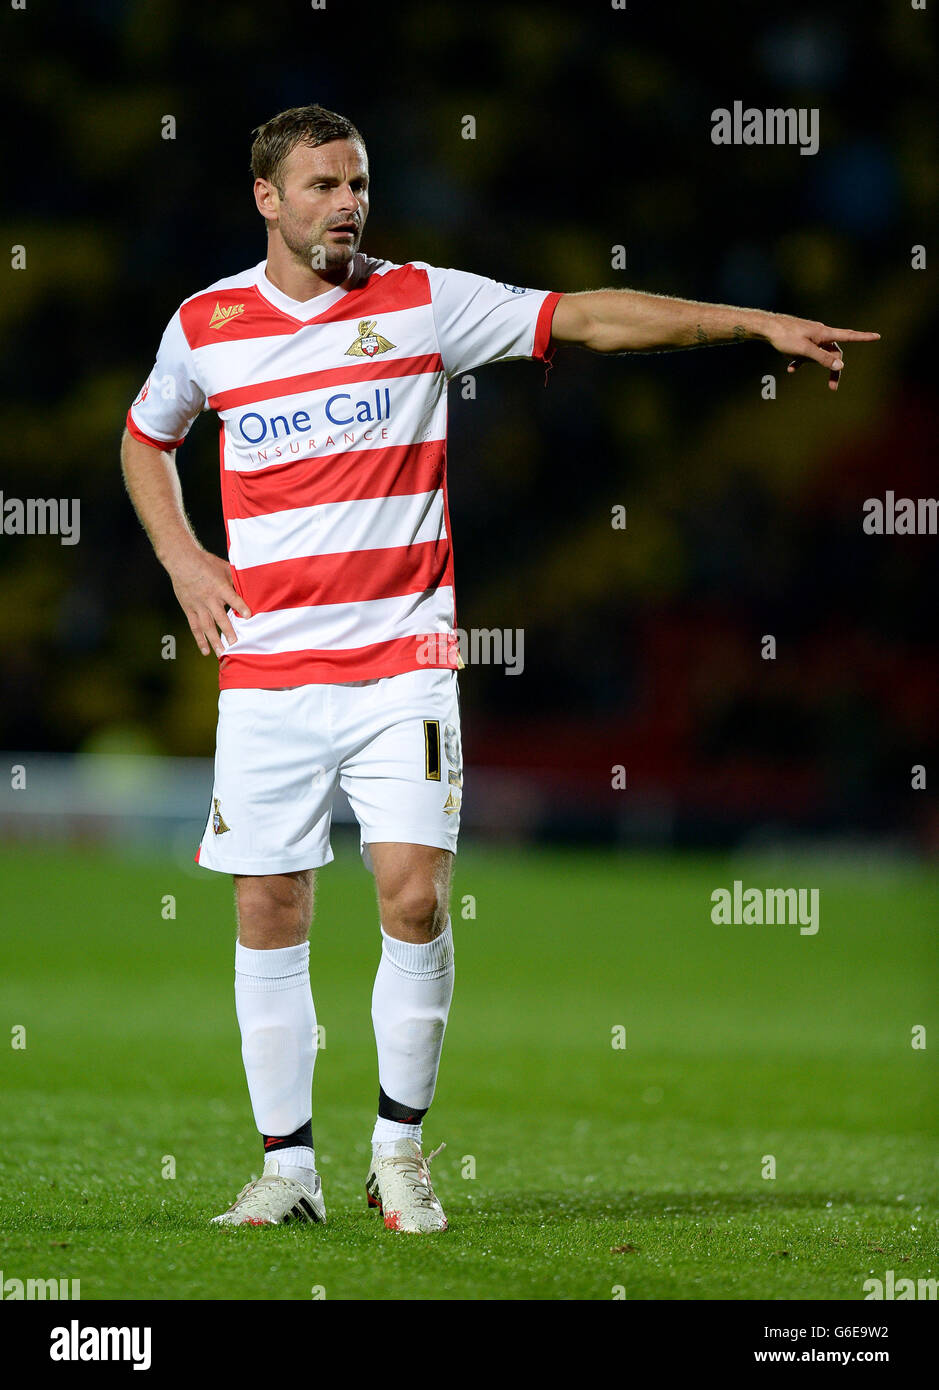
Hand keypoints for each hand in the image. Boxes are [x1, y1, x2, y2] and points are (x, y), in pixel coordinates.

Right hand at [166, 547, 250, 656]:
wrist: (182, 561)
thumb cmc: (206, 562)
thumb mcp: (224, 568)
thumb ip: (236, 580)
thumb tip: (250, 589)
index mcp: (220, 587)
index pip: (233, 599)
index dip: (241, 607)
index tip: (248, 616)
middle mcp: (209, 598)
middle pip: (220, 617)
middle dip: (228, 631)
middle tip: (235, 644)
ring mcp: (198, 605)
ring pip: (207, 626)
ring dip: (214, 640)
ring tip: (222, 652)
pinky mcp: (189, 609)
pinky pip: (194, 627)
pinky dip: (200, 639)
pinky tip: (206, 651)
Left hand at [763, 315, 879, 390]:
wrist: (766, 327)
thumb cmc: (785, 337)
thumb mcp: (805, 351)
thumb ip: (822, 358)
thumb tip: (841, 366)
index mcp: (824, 333)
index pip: (849, 335)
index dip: (864, 337)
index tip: (877, 336)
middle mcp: (820, 333)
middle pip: (834, 352)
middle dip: (833, 369)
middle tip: (832, 388)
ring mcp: (810, 336)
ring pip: (818, 353)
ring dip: (810, 364)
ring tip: (792, 370)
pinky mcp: (801, 339)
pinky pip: (806, 352)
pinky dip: (799, 361)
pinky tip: (789, 368)